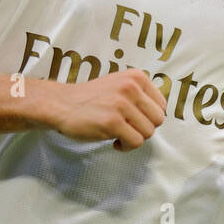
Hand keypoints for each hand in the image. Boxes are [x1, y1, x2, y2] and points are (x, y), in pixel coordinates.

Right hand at [46, 69, 166, 150]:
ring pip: (148, 132)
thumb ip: (139, 95)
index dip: (149, 117)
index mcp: (136, 77)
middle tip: (127, 129)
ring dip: (134, 138)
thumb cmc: (91, 99)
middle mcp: (131, 87)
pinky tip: (114, 141)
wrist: (61, 104)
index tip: (135, 120)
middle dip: (144, 129)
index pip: (162, 105)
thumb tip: (160, 115)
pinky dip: (126, 146)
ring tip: (119, 134)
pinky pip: (135, 142)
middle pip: (158, 120)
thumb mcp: (119, 85)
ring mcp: (122, 104)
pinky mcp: (112, 122)